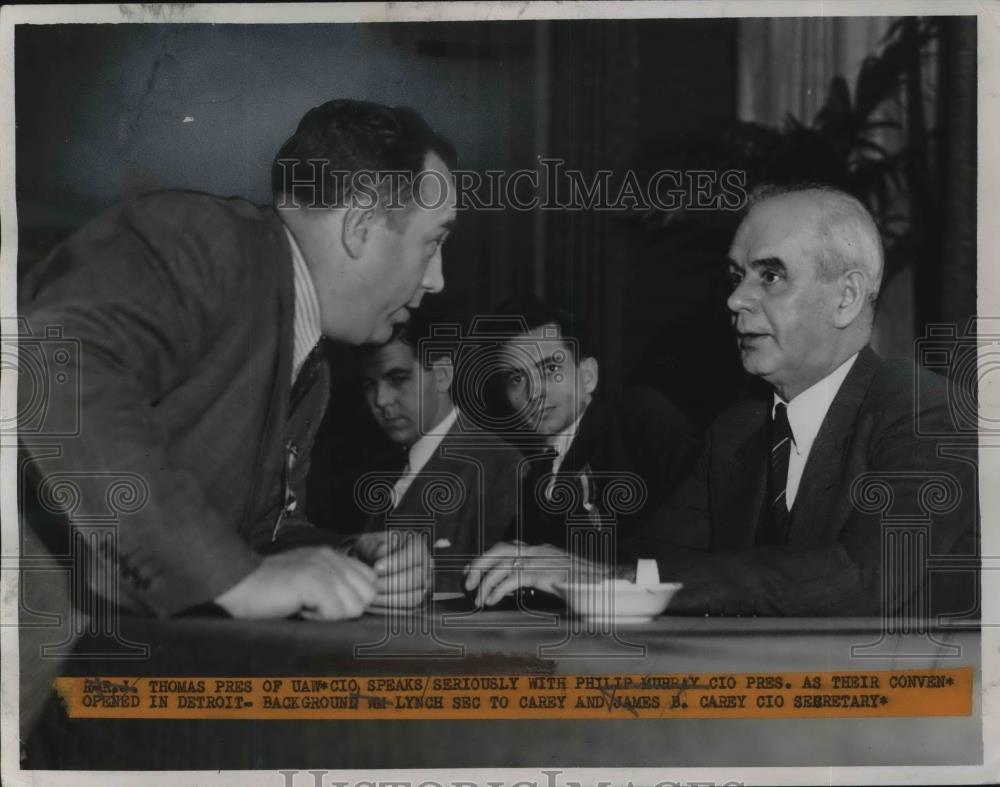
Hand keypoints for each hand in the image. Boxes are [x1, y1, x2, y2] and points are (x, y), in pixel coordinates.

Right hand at [215, 546, 376, 619]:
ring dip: (331, 615)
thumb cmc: (272, 589)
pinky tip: (300, 609)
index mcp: (334, 556)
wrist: (238, 584)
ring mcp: (323, 567)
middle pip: (367, 596)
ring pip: (354, 606)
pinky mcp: (311, 580)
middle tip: (316, 606)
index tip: (327, 604)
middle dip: (345, 610)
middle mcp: (333, 558)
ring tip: (306, 606)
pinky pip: (335, 612)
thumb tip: (361, 605)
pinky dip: (318, 618)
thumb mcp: (311, 580)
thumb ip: (336, 585)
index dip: (353, 601)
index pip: (371, 582)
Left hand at [352, 531, 432, 608]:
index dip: (396, 562)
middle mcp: (426, 564)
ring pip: (413, 596)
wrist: (370, 565)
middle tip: (372, 584)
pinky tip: (375, 603)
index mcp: (417, 544)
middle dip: (391, 583)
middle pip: (416, 577)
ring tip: (372, 595)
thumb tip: (380, 556)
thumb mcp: (369, 543)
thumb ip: (374, 547)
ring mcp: (424, 584)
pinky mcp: (417, 601)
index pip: (414, 553)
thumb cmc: (371, 552)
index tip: (376, 567)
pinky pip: (407, 610)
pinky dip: (390, 608)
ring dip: (390, 598)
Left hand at [464, 541, 601, 606]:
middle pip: (502, 548)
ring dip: (486, 579)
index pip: (509, 547)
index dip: (487, 559)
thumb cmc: (591, 590)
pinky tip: (492, 601)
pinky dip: (499, 588)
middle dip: (480, 563)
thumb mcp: (560, 584)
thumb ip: (539, 583)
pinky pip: (516, 577)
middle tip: (467, 582)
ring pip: (505, 561)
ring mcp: (547, 560)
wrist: (615, 587)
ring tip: (478, 597)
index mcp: (544, 552)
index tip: (472, 573)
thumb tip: (516, 590)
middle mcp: (543, 551)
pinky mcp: (549, 573)